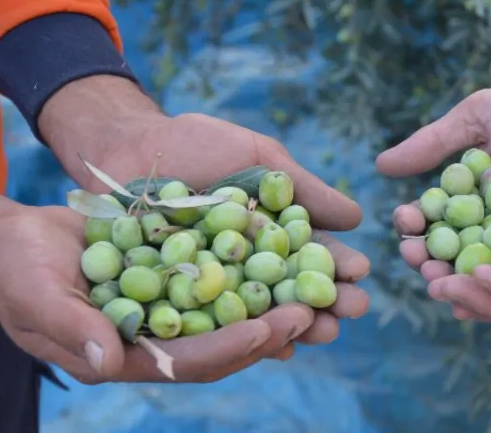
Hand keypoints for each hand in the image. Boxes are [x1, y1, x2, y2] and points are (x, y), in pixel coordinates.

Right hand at [0, 202, 311, 382]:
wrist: (18, 236)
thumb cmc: (16, 267)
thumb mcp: (35, 294)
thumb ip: (73, 328)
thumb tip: (113, 361)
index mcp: (128, 355)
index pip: (189, 359)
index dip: (230, 348)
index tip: (270, 331)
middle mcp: (159, 336)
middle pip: (224, 339)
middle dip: (270, 328)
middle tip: (315, 312)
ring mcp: (171, 305)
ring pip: (232, 308)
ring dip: (275, 300)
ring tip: (319, 289)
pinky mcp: (178, 272)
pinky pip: (223, 273)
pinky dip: (254, 266)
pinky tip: (289, 252)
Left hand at [82, 112, 370, 363]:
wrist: (130, 144)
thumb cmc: (198, 145)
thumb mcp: (258, 156)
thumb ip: (304, 188)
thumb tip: (356, 220)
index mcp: (272, 233)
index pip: (309, 254)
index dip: (335, 264)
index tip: (360, 272)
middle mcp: (248, 264)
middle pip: (290, 290)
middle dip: (323, 302)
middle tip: (350, 310)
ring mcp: (214, 284)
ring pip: (257, 312)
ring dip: (290, 324)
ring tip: (317, 330)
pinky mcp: (177, 299)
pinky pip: (209, 323)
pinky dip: (238, 335)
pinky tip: (266, 346)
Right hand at [377, 88, 490, 283]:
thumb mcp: (483, 116)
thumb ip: (435, 141)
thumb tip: (380, 165)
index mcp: (471, 203)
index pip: (434, 221)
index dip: (416, 225)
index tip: (406, 221)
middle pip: (454, 257)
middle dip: (432, 262)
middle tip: (422, 263)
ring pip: (487, 279)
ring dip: (462, 286)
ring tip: (445, 286)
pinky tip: (485, 306)